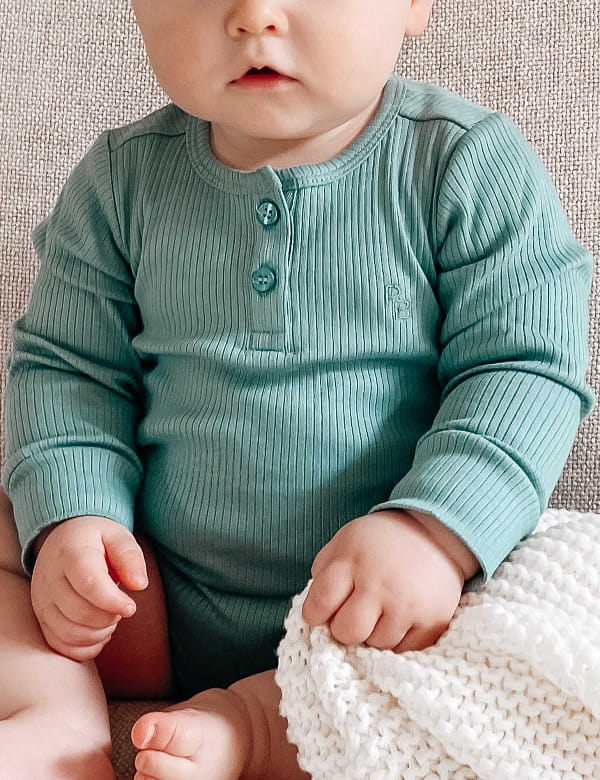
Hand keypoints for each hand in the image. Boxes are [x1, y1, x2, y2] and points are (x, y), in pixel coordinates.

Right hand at [31, 515, 147, 660]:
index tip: (131, 607)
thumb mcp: (117, 536)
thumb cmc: (95, 539)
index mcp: (70, 553)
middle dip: (109, 617)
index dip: (112, 601)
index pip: (88, 583)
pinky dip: (84, 647)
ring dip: (98, 634)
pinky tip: (99, 632)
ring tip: (111, 618)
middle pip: (79, 613)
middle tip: (122, 606)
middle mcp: (50, 578)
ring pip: (69, 633)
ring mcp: (42, 600)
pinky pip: (60, 645)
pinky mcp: (41, 618)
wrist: (62, 540)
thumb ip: (130, 557)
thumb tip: (140, 584)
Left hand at [302, 510, 471, 652]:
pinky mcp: (432, 621)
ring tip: (379, 612)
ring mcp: (408, 604)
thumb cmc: (379, 541)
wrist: (434, 533)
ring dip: (372, 634)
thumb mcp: (344, 542)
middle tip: (352, 615)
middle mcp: (380, 583)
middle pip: (347, 631)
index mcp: (352, 560)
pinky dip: (397, 640)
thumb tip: (314, 613)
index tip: (321, 612)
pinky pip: (403, 650)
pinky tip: (398, 619)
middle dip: (343, 628)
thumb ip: (324, 573)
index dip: (315, 613)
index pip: (319, 603)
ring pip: (376, 644)